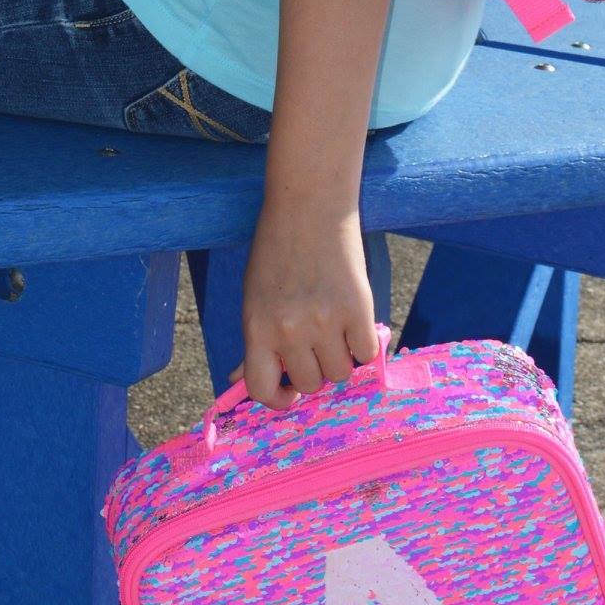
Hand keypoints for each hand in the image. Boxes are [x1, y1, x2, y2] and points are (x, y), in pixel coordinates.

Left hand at [234, 200, 379, 410]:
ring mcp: (325, 321)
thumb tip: (239, 379)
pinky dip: (362, 344)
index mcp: (257, 326)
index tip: (288, 392)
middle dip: (312, 370)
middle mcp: (289, 329)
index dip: (277, 399)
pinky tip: (354, 323)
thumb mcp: (254, 294)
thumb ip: (256, 339)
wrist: (309, 205)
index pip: (262, 388)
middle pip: (309, 383)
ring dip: (339, 359)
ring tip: (335, 331)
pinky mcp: (358, 309)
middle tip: (314, 345)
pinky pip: (365, 353)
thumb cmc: (277, 249)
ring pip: (339, 373)